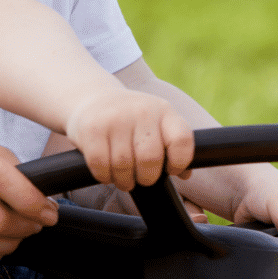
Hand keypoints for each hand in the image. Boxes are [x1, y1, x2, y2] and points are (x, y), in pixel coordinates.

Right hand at [65, 89, 193, 191]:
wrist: (92, 97)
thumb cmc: (131, 120)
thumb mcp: (156, 123)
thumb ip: (173, 146)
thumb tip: (185, 174)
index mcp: (163, 110)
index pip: (181, 140)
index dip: (179, 162)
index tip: (170, 169)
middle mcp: (141, 110)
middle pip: (150, 160)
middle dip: (146, 178)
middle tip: (140, 177)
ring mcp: (115, 118)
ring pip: (124, 166)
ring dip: (123, 180)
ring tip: (122, 175)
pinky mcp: (92, 128)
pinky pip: (101, 166)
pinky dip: (104, 176)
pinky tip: (106, 170)